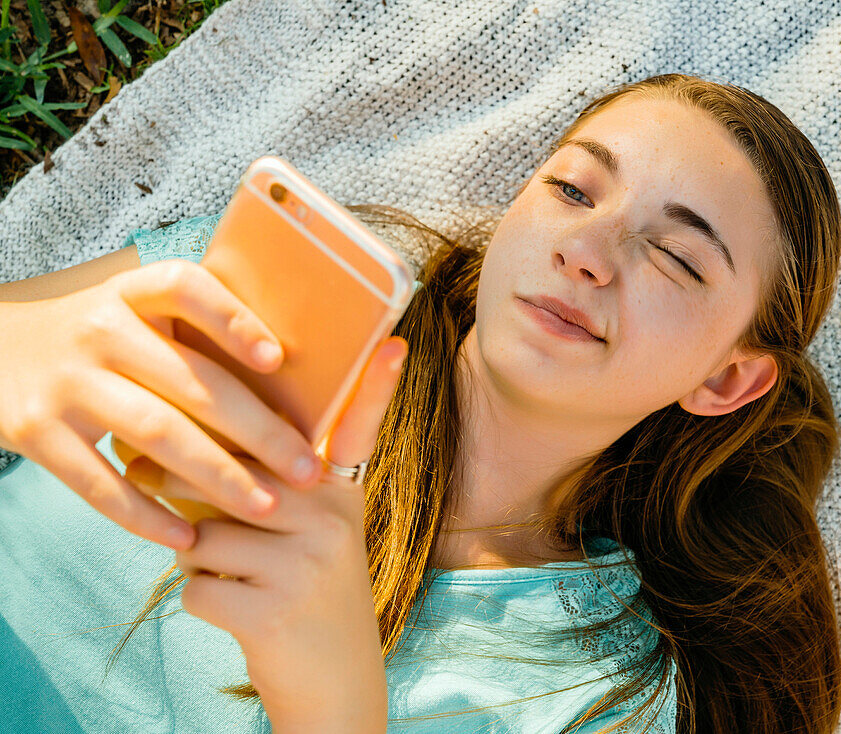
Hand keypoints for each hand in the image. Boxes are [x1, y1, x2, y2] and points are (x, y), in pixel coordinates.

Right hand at [0, 260, 323, 549]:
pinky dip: (145, 514)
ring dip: (218, 476)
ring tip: (267, 506)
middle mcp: (100, 330)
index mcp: (133, 294)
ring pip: (157, 432)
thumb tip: (293, 369)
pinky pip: (98, 482)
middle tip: (308, 469)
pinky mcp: (36, 431)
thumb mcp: (136, 312)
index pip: (186, 289)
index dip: (233, 320)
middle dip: (259, 432)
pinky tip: (187, 536)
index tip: (278, 360)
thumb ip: (195, 329)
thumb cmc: (100, 338)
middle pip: (192, 381)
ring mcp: (67, 382)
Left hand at [128, 335, 405, 729]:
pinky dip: (201, 600)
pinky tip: (241, 611)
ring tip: (237, 576)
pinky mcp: (275, 608)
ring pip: (202, 530)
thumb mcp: (306, 534)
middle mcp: (334, 517)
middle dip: (184, 486)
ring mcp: (309, 563)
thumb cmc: (302, 592)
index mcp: (341, 492)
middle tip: (168, 489)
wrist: (335, 684)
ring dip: (197, 557)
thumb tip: (173, 451)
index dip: (377, 385)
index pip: (360, 429)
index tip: (396, 342)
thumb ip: (264, 487)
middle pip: (233, 471)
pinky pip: (195, 584)